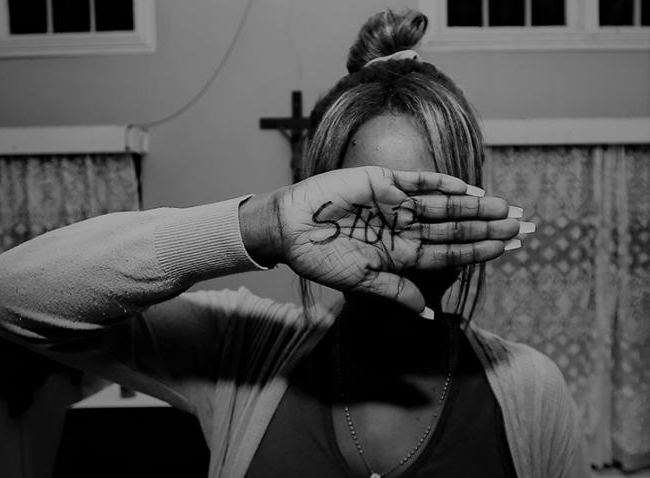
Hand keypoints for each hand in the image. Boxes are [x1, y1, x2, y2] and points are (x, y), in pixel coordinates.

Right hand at [271, 166, 519, 312]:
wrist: (289, 226)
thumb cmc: (320, 257)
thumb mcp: (360, 281)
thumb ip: (396, 292)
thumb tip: (429, 317)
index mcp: (400, 255)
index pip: (449, 253)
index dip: (480, 252)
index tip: (509, 250)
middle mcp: (403, 229)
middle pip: (455, 228)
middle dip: (489, 228)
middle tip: (524, 225)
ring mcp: (394, 204)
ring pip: (444, 205)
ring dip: (474, 207)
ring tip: (506, 208)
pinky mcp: (382, 181)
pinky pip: (419, 181)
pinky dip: (444, 183)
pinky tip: (470, 189)